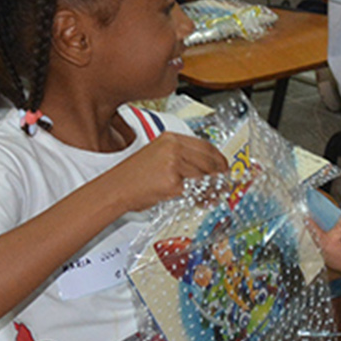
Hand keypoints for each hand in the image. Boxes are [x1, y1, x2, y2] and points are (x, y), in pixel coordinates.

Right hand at [101, 134, 227, 214]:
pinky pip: (194, 190)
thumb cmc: (134, 176)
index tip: (224, 167)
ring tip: (211, 197)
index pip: (205, 145)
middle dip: (219, 175)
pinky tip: (200, 202)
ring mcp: (173, 164)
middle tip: (224, 185)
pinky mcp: (173, 181)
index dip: (218, 158)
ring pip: (204, 176)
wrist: (117, 188)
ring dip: (211, 189)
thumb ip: (181, 158)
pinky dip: (200, 198)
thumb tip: (207, 168)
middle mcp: (173, 148)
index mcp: (171, 138)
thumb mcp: (158, 156)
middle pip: (209, 160)